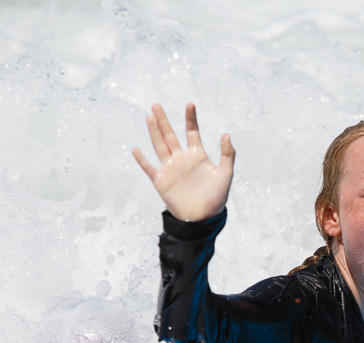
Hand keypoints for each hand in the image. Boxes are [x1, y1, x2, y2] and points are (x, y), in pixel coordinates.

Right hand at [133, 103, 235, 221]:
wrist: (202, 217)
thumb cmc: (216, 197)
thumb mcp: (225, 173)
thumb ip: (227, 154)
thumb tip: (226, 135)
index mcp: (197, 155)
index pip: (192, 132)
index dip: (190, 118)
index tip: (190, 104)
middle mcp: (182, 159)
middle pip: (170, 135)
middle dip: (164, 120)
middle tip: (156, 105)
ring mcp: (170, 169)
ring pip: (159, 146)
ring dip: (154, 132)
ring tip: (149, 117)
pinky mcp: (161, 181)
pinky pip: (149, 168)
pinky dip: (142, 160)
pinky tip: (136, 149)